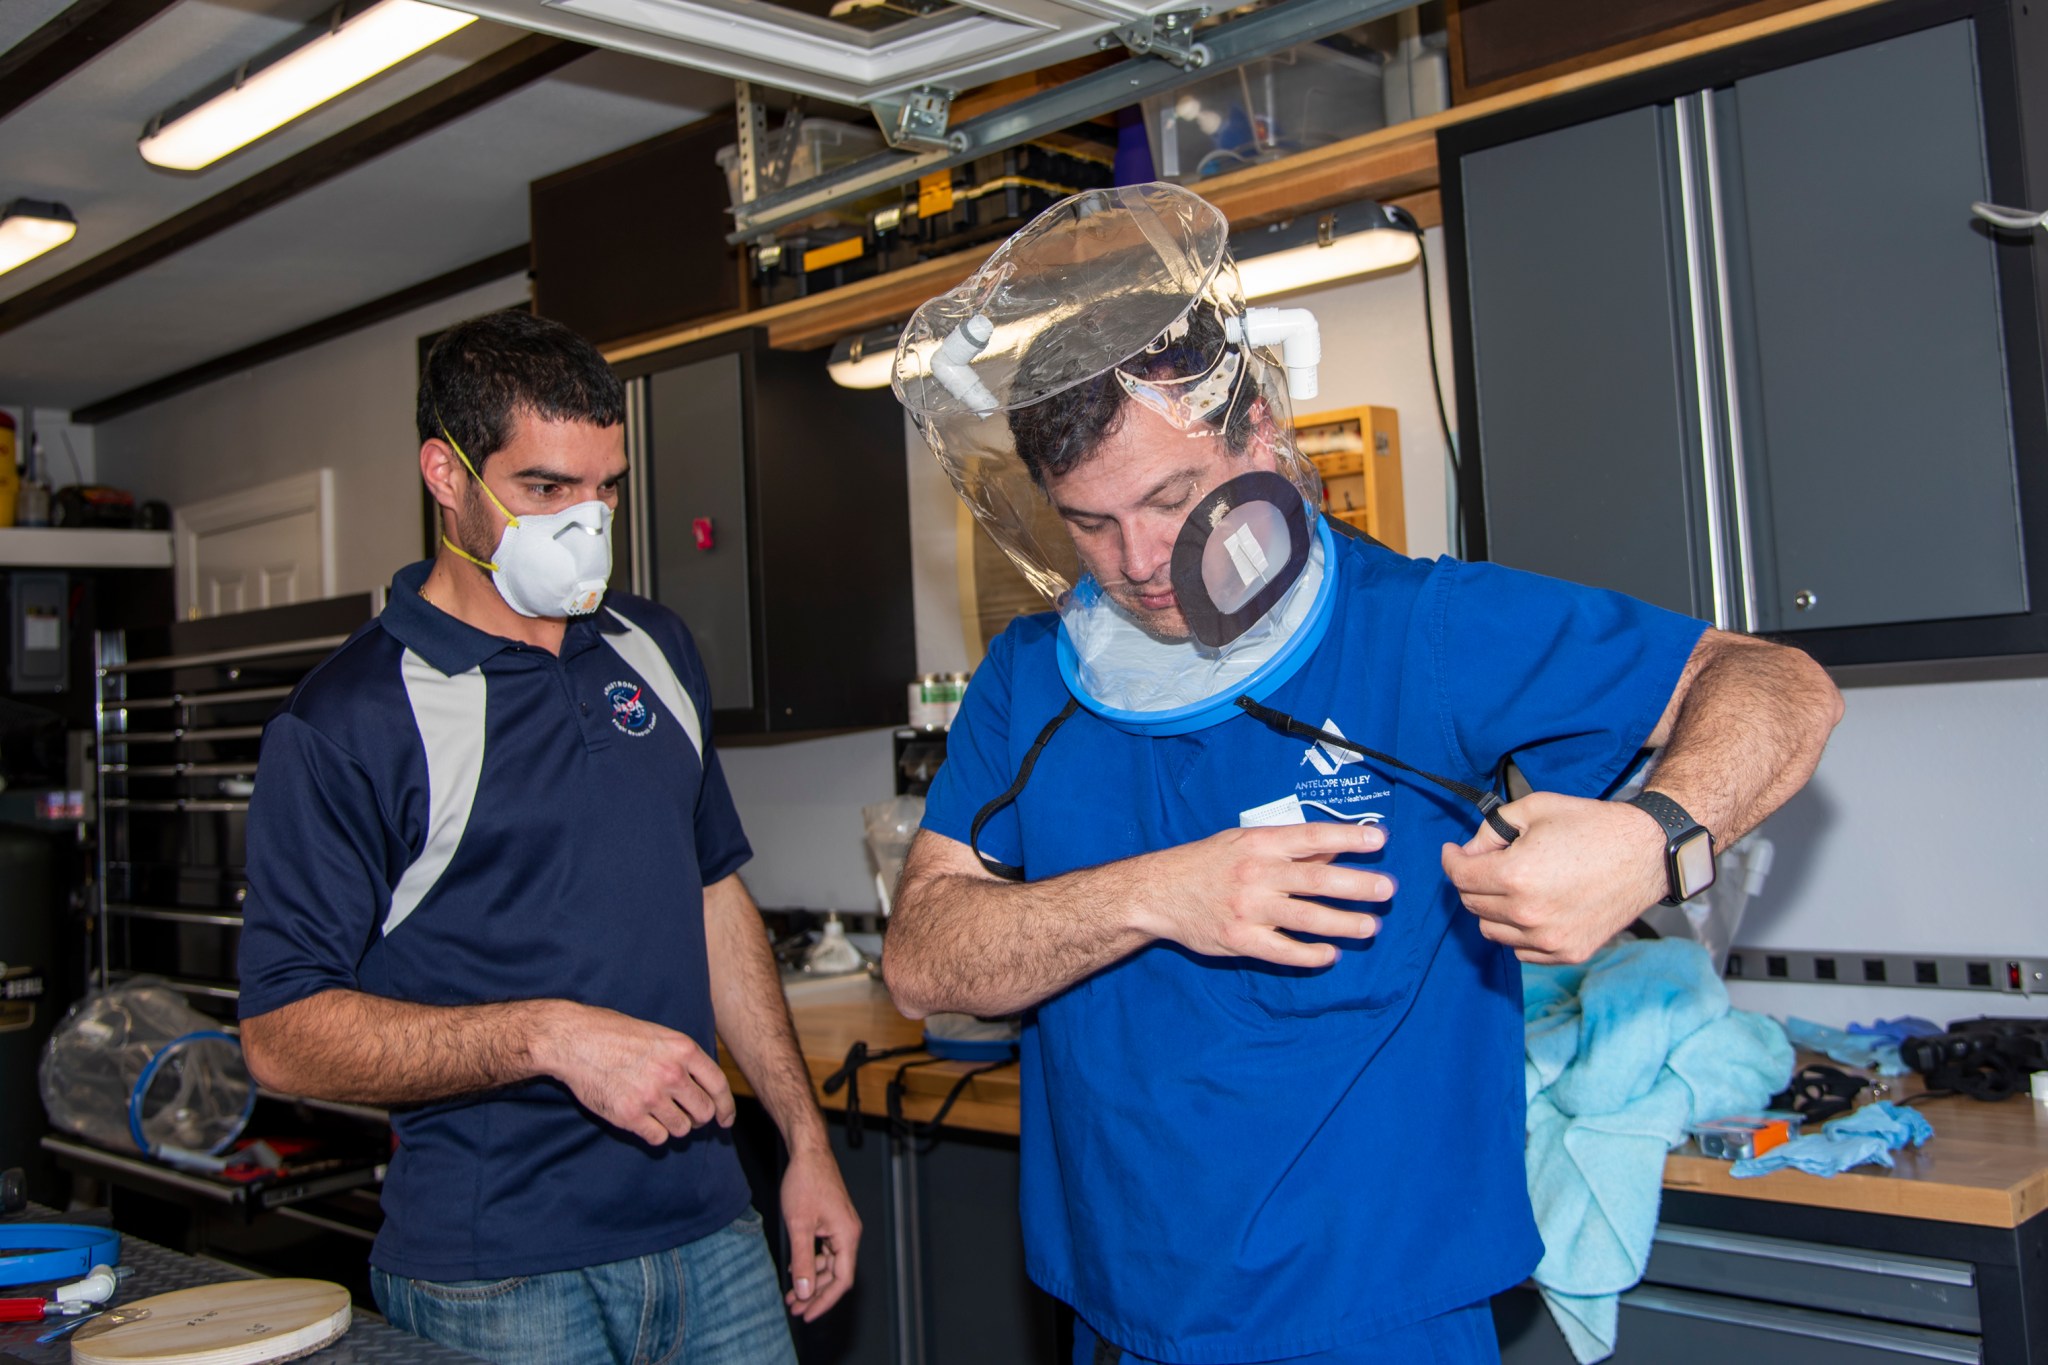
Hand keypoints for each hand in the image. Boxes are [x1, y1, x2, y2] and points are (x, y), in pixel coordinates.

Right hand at [532, 1002, 734, 1144]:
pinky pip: (657, 1138)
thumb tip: (703, 1086)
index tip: (725, 1120)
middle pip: (704, 1111)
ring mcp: (650, 1096)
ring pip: (681, 1128)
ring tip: (659, 1113)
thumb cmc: (614, 1034)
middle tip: (685, 1115)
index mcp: (682, 1049)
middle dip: (698, 1118)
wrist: (575, 1040)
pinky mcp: (629, 1116)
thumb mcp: (658, 1035)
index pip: (718, 1085)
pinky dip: (654, 1134)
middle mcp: (671, 1074)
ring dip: (674, 1126)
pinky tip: (644, 1121)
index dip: (726, 1107)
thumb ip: (682, 1058)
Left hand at [780, 1144, 859, 1321]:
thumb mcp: (799, 1225)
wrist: (807, 1152)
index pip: (841, 1280)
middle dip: (815, 1294)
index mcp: (847, 1236)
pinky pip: (824, 1251)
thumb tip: (804, 1292)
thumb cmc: (805, 1182)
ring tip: (791, 1295)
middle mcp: (849, 1234)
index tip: (806, 1315)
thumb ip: (802, 1261)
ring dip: (811, 1280)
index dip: (824, 1301)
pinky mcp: (832, 1222)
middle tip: (794, 1308)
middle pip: (836, 1275)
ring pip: (829, 1264)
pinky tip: (794, 1271)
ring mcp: (841, 1228)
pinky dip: (810, 1263)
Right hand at [1133, 822, 1391, 967]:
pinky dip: (1310, 955)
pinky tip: (1330, 955)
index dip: (1347, 838)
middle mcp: (1257, 874)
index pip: (1311, 837)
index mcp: (1260, 844)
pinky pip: (1283, 951)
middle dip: (1357, 885)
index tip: (1379, 840)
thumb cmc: (1207, 863)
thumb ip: (1289, 849)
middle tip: (1387, 889)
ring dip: (1343, 923)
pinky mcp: (1241, 939)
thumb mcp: (1244, 843)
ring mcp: (1249, 909)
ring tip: (1370, 927)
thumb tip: (1335, 850)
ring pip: (1306, 918)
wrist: (1159, 893)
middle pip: (1316, 880)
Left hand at [1440, 792, 1667, 963]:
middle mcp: (1528, 913)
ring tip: (1514, 885)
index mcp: (1516, 875)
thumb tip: (1470, 851)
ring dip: (1493, 908)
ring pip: (1492, 931)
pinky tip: (1533, 907)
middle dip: (1472, 880)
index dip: (1452, 860)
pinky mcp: (1568, 952)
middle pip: (1473, 904)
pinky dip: (1518, 931)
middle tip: (1488, 862)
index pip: (1460, 877)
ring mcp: (1549, 938)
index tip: (1454, 852)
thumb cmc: (1592, 826)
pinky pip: (1521, 949)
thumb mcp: (1535, 808)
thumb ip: (1491, 829)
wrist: (1646, 853)